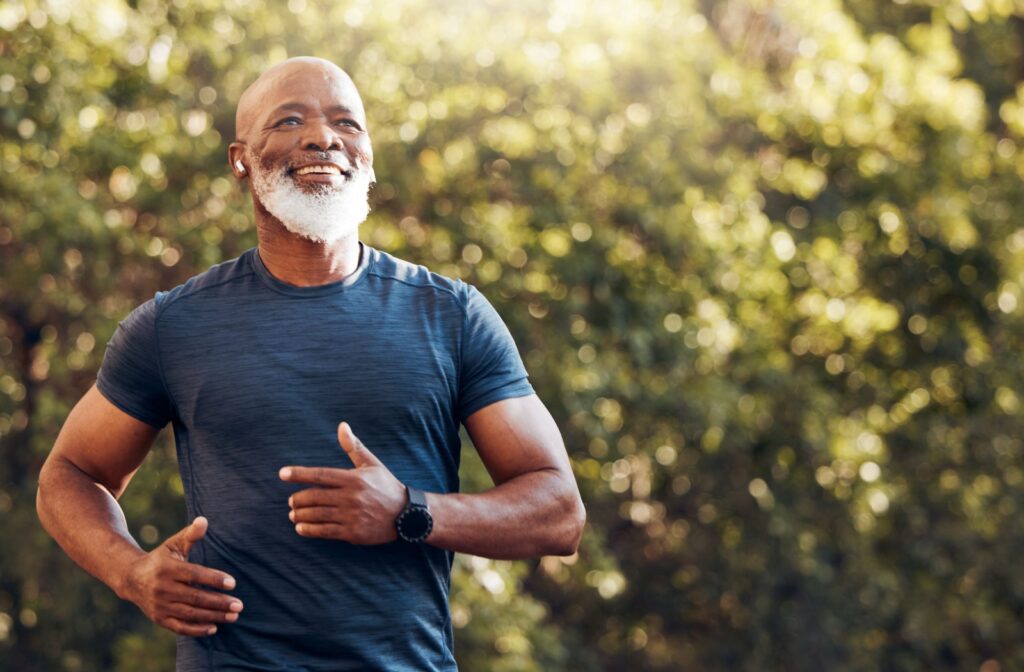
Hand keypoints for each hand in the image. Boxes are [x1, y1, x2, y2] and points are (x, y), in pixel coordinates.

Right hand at [121, 517, 242, 636]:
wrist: (131, 578)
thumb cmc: (161, 558)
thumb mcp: (174, 544)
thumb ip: (191, 534)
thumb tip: (204, 520)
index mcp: (167, 568)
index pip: (194, 575)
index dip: (213, 579)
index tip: (232, 583)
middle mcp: (162, 588)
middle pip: (194, 597)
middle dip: (218, 602)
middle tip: (239, 605)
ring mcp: (159, 605)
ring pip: (189, 614)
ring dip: (213, 616)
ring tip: (233, 616)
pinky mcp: (159, 619)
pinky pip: (179, 627)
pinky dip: (196, 630)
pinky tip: (214, 628)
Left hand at [280, 422, 406, 544]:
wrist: (406, 515)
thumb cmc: (386, 486)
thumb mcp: (372, 464)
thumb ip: (354, 446)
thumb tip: (342, 426)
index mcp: (353, 478)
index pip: (320, 475)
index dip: (299, 474)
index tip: (282, 474)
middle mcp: (350, 497)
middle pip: (314, 497)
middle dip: (298, 499)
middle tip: (291, 500)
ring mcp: (351, 515)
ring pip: (317, 515)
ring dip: (300, 514)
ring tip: (293, 513)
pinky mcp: (352, 532)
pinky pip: (325, 531)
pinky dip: (309, 529)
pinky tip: (300, 527)